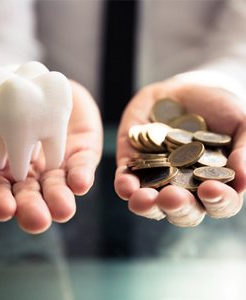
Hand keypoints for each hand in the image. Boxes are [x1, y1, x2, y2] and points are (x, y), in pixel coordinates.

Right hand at [0, 80, 102, 233]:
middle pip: (28, 197)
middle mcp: (28, 173)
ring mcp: (54, 165)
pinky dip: (81, 176)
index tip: (2, 209)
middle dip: (32, 210)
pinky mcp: (78, 153)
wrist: (35, 77)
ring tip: (62, 209)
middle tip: (37, 220)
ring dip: (60, 200)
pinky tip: (80, 183)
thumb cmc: (0, 96)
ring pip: (57, 188)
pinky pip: (80, 167)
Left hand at [114, 79, 245, 226]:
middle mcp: (185, 188)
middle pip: (182, 210)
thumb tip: (243, 180)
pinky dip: (125, 186)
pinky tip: (125, 186)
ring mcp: (157, 178)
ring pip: (151, 203)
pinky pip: (126, 182)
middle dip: (178, 207)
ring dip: (146, 205)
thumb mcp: (240, 123)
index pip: (219, 203)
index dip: (218, 201)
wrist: (185, 91)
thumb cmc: (219, 108)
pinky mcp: (133, 166)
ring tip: (143, 199)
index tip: (211, 189)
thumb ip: (245, 150)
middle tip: (173, 198)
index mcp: (214, 183)